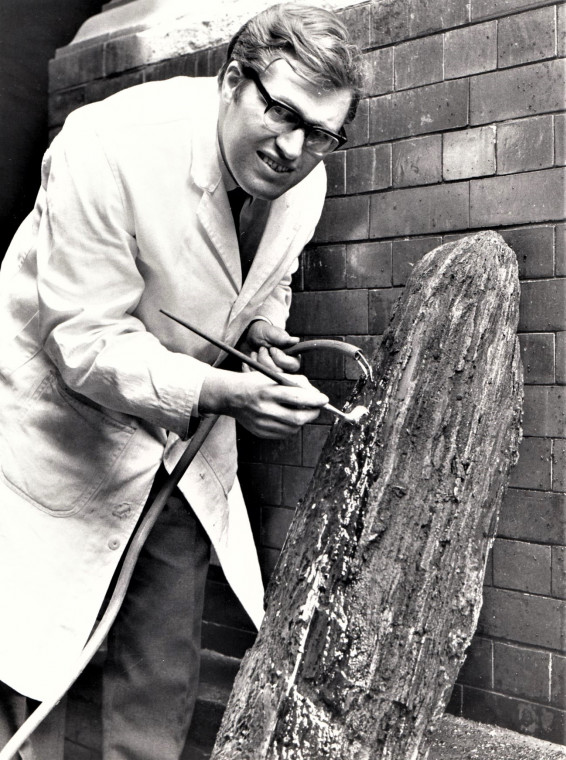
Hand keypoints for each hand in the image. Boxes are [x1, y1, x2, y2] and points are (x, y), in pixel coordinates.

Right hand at [199, 367, 328, 438]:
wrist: (231, 396)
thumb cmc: (256, 383)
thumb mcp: (274, 376)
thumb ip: (297, 382)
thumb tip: (317, 395)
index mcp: (268, 391)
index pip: (297, 397)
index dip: (314, 400)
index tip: (324, 400)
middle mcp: (265, 409)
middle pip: (297, 418)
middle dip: (312, 413)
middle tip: (316, 408)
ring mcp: (262, 423)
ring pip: (293, 428)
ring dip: (302, 420)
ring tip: (299, 411)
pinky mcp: (261, 432)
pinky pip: (284, 434)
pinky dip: (291, 426)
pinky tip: (286, 417)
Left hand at [241, 320, 300, 373]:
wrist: (250, 337)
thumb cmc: (264, 333)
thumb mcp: (272, 332)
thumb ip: (282, 338)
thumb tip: (295, 340)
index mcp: (292, 356)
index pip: (293, 365)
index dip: (280, 358)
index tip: (272, 349)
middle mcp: (285, 367)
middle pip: (279, 372)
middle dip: (266, 360)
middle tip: (262, 349)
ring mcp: (273, 373)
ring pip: (267, 376)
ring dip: (257, 363)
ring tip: (255, 353)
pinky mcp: (261, 377)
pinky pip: (255, 379)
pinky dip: (249, 368)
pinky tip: (249, 361)